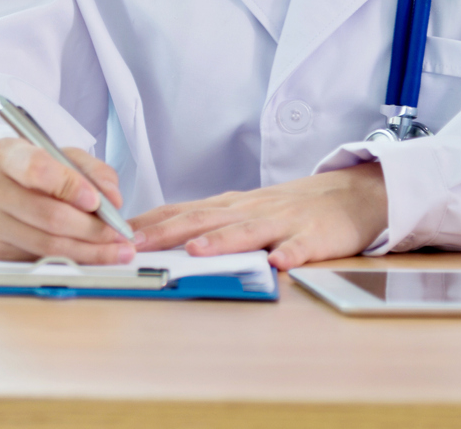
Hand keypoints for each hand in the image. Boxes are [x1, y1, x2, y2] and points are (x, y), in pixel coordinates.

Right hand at [0, 137, 131, 262]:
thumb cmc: (28, 170)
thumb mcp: (58, 155)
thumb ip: (89, 169)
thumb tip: (112, 198)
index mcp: (2, 153)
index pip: (36, 169)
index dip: (70, 187)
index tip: (97, 201)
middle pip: (46, 214)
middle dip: (91, 227)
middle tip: (119, 232)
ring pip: (46, 243)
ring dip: (88, 249)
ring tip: (116, 248)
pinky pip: (40, 258)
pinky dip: (73, 258)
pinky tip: (93, 254)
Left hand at [130, 164, 387, 270]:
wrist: (346, 196)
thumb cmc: (287, 208)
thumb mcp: (241, 210)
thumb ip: (204, 221)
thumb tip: (153, 234)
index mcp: (228, 207)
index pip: (180, 210)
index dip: (148, 222)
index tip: (114, 233)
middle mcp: (248, 210)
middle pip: (204, 219)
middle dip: (168, 232)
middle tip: (137, 246)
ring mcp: (281, 222)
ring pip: (248, 231)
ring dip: (222, 241)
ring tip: (197, 251)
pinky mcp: (313, 237)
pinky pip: (300, 247)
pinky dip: (290, 254)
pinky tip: (279, 264)